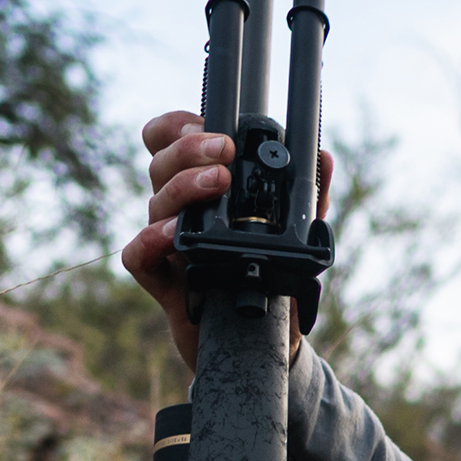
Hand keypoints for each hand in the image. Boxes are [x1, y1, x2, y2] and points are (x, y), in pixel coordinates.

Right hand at [119, 109, 335, 372]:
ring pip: (154, 203)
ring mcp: (166, 244)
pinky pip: (137, 256)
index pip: (169, 142)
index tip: (208, 125)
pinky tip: (173, 233)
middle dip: (190, 150)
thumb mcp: (296, 232)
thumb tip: (323, 158)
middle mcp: (178, 209)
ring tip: (217, 183)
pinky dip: (149, 240)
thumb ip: (310, 196)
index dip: (177, 126)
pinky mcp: (162, 280)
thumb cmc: (267, 273)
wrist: (261, 334)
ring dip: (183, 187)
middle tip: (224, 152)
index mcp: (201, 187)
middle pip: (161, 164)